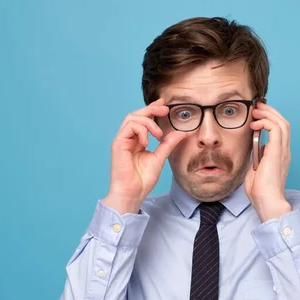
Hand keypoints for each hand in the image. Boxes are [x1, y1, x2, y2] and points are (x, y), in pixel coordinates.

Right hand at [102, 98, 186, 213]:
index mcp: (137, 141)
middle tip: (165, 109)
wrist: (132, 193)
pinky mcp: (118, 144)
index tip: (164, 105)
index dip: (152, 110)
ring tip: (158, 135)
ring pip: (132, 118)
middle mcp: (128, 139)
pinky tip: (147, 142)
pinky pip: (129, 127)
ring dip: (148, 122)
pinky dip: (141, 131)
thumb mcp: (160, 158)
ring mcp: (122, 140)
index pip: (143, 119)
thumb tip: (182, 132)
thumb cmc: (142, 180)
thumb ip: (168, 144)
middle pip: (136, 114)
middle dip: (151, 109)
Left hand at [244, 101, 292, 221]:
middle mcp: (284, 151)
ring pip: (282, 123)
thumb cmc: (260, 192)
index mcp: (280, 155)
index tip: (257, 115)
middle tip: (257, 106)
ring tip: (256, 111)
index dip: (270, 119)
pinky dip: (265, 122)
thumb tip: (256, 147)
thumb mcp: (255, 170)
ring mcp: (283, 151)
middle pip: (283, 123)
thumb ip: (257, 157)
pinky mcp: (277, 152)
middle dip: (270, 112)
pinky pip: (276, 129)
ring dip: (268, 114)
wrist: (267, 202)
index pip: (280, 131)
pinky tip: (255, 124)